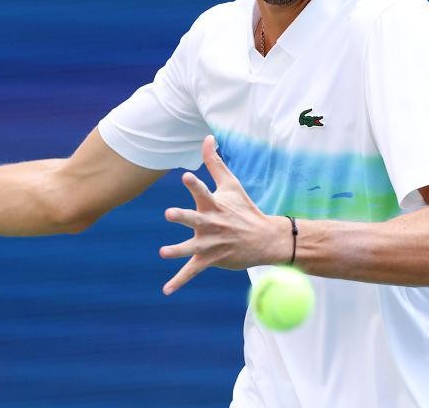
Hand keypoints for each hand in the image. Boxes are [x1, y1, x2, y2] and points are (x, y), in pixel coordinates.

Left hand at [159, 135, 288, 294]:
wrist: (264, 239)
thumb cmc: (243, 208)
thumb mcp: (230, 184)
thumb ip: (214, 162)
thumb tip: (208, 137)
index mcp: (215, 205)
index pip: (203, 192)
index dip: (195, 184)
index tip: (186, 176)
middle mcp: (212, 224)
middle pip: (195, 219)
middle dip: (183, 216)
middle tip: (169, 213)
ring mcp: (210, 243)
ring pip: (191, 248)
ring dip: (178, 251)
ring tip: (163, 252)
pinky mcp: (210, 259)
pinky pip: (192, 271)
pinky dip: (179, 282)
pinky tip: (166, 291)